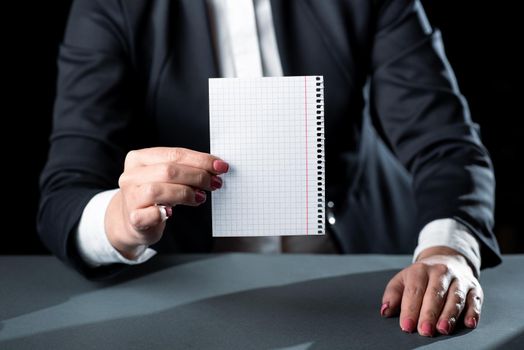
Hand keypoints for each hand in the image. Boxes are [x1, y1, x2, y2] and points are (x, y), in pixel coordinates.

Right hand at [105, 147, 228, 258]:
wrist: (133, 221)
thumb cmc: (155, 196)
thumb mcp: (167, 178)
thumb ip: (185, 169)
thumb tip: (215, 167)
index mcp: (139, 158)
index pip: (174, 154)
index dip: (201, 160)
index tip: (221, 166)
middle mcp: (131, 175)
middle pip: (168, 171)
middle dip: (197, 176)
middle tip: (214, 183)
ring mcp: (130, 197)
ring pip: (158, 190)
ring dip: (185, 193)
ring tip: (200, 197)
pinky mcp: (133, 218)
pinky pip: (149, 214)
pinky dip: (162, 213)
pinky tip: (171, 213)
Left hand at [381, 246, 482, 335]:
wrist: (448, 260)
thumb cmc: (421, 277)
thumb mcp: (403, 280)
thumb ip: (392, 295)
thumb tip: (385, 311)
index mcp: (420, 270)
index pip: (414, 291)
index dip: (410, 309)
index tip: (406, 326)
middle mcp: (441, 272)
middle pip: (435, 294)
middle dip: (429, 313)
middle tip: (424, 331)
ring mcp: (459, 280)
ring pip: (455, 297)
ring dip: (449, 314)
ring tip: (443, 329)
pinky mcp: (474, 289)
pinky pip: (474, 300)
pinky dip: (473, 312)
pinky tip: (469, 323)